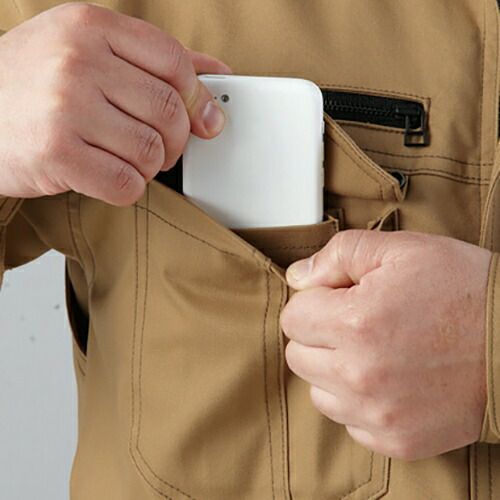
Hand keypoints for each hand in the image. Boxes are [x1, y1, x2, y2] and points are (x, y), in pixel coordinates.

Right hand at [0, 2, 229, 204]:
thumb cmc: (33, 84)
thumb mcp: (87, 50)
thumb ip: (153, 59)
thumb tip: (218, 74)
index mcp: (90, 28)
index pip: (174, 63)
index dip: (198, 98)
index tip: (203, 119)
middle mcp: (78, 62)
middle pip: (168, 111)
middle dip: (176, 140)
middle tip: (162, 148)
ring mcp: (65, 108)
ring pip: (151, 152)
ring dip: (149, 167)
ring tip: (126, 160)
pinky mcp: (57, 155)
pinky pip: (126, 184)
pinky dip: (128, 188)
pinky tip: (110, 176)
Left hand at [280, 230, 491, 460]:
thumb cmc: (464, 289)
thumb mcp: (400, 249)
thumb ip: (338, 255)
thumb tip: (298, 276)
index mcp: (355, 323)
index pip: (293, 318)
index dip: (314, 302)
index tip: (338, 299)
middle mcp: (360, 376)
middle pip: (299, 356)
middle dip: (319, 335)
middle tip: (355, 323)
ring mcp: (378, 414)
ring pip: (319, 391)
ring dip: (335, 371)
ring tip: (373, 351)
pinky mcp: (397, 440)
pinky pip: (349, 422)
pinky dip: (360, 403)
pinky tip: (389, 380)